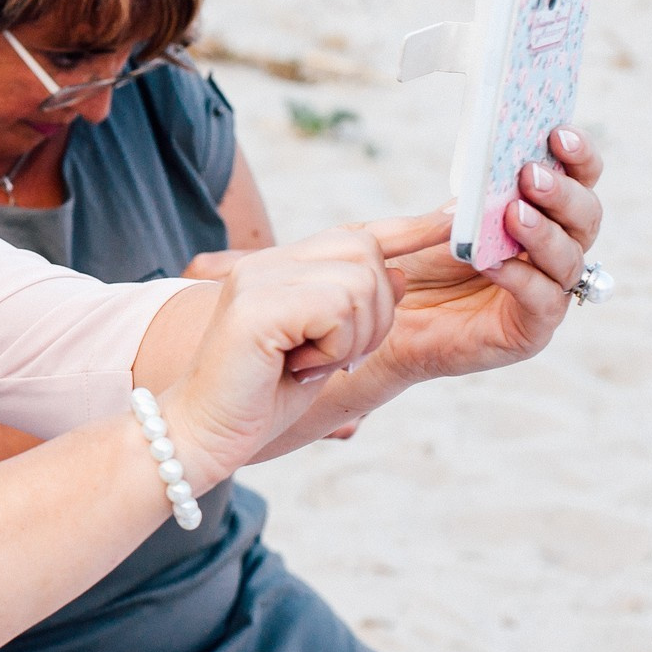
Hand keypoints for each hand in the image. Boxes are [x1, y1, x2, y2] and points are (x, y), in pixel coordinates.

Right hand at [161, 228, 403, 487]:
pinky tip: (300, 367)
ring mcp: (260, 280)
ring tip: (312, 364)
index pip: (353, 233)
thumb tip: (400, 275)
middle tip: (336, 356)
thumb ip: (354, 311)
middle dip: (376, 315)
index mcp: (279, 268)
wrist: (201, 434)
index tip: (449, 217)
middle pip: (367, 255)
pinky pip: (337, 309)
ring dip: (354, 337)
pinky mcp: (258, 307)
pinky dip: (334, 347)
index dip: (405, 229)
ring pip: (360, 283)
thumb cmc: (257, 400)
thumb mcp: (323, 351)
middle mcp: (267, 263)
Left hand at [333, 125, 605, 412]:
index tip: (558, 133)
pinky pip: (544, 301)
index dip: (578, 157)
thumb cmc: (412, 266)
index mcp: (539, 215)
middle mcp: (551, 252)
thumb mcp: (436, 222)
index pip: (578, 181)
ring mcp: (546, 291)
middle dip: (562, 193)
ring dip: (543, 233)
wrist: (383, 321)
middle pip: (585, 217)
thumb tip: (491, 170)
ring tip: (513, 213)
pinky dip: (524, 279)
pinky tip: (497, 263)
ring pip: (569, 258)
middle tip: (530, 174)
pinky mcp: (531, 330)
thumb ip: (468, 201)